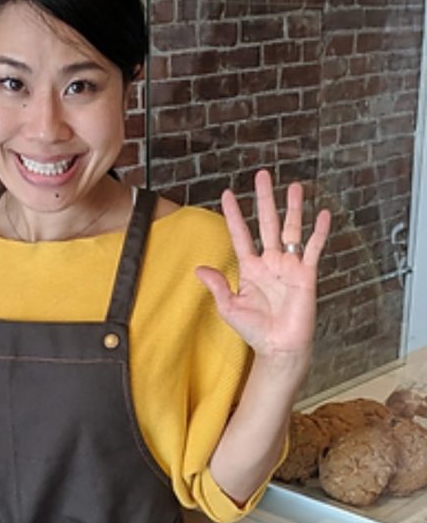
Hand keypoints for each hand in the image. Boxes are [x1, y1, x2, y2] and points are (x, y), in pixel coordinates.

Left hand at [195, 169, 330, 363]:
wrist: (278, 347)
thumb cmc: (255, 330)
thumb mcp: (229, 307)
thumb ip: (217, 285)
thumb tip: (199, 268)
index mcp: (250, 267)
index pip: (240, 234)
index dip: (234, 215)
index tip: (227, 194)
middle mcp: (270, 261)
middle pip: (267, 222)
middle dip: (265, 199)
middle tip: (262, 175)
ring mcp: (289, 266)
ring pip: (291, 229)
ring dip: (293, 207)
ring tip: (295, 185)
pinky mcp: (307, 274)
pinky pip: (314, 249)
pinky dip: (319, 232)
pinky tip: (323, 214)